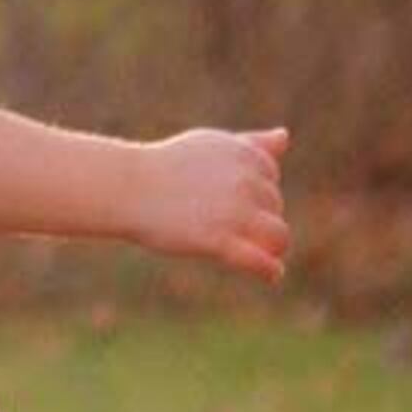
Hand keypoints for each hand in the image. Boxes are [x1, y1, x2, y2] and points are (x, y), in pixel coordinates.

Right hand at [129, 127, 291, 281]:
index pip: (270, 177)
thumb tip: (284, 136)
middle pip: (275, 206)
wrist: (126, 187)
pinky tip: (271, 275)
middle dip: (257, 217)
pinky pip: (258, 261)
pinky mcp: (218, 240)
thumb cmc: (164, 166)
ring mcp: (235, 212)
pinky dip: (268, 270)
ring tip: (259, 253)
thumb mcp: (211, 145)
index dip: (254, 191)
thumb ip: (251, 144)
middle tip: (224, 224)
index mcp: (246, 155)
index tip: (229, 199)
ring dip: (272, 245)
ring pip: (278, 235)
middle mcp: (247, 181)